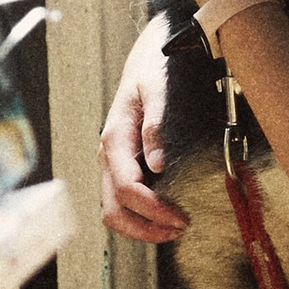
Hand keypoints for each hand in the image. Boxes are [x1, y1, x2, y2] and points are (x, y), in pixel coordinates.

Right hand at [101, 9, 187, 242]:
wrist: (146, 59)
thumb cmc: (154, 71)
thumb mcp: (158, 88)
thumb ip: (156, 125)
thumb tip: (157, 164)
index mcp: (115, 138)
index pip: (126, 187)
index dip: (152, 209)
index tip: (180, 218)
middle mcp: (108, 156)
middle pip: (112, 210)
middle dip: (144, 228)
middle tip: (179, 229)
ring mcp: (112, 164)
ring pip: (113, 212)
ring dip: (141, 228)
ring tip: (173, 229)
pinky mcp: (120, 168)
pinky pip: (121, 203)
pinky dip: (140, 218)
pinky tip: (165, 218)